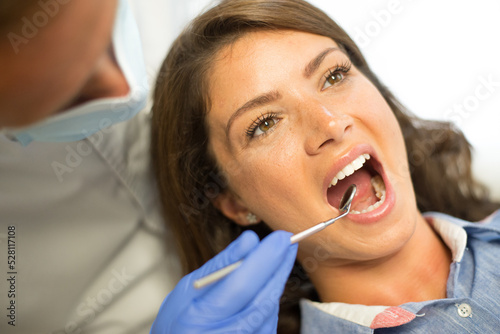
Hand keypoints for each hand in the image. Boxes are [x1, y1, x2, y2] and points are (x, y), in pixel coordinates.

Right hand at [151, 230, 297, 333]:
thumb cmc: (179, 317)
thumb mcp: (190, 287)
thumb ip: (222, 264)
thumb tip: (251, 239)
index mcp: (197, 320)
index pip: (239, 286)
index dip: (264, 260)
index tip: (281, 237)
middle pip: (262, 301)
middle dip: (279, 267)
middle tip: (289, 242)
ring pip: (269, 312)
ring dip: (276, 282)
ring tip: (276, 260)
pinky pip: (269, 323)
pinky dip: (269, 299)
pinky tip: (265, 286)